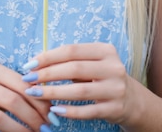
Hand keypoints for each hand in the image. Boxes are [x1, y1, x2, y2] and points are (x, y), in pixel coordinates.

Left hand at [21, 43, 135, 125]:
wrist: (132, 101)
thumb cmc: (103, 77)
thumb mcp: (93, 63)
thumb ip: (72, 61)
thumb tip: (37, 63)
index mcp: (105, 50)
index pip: (72, 50)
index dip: (49, 56)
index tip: (30, 64)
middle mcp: (113, 67)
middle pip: (74, 68)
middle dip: (48, 74)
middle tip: (29, 80)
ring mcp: (115, 88)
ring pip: (79, 91)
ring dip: (54, 92)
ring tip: (35, 94)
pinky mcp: (115, 108)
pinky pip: (88, 111)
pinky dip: (70, 111)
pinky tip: (55, 110)